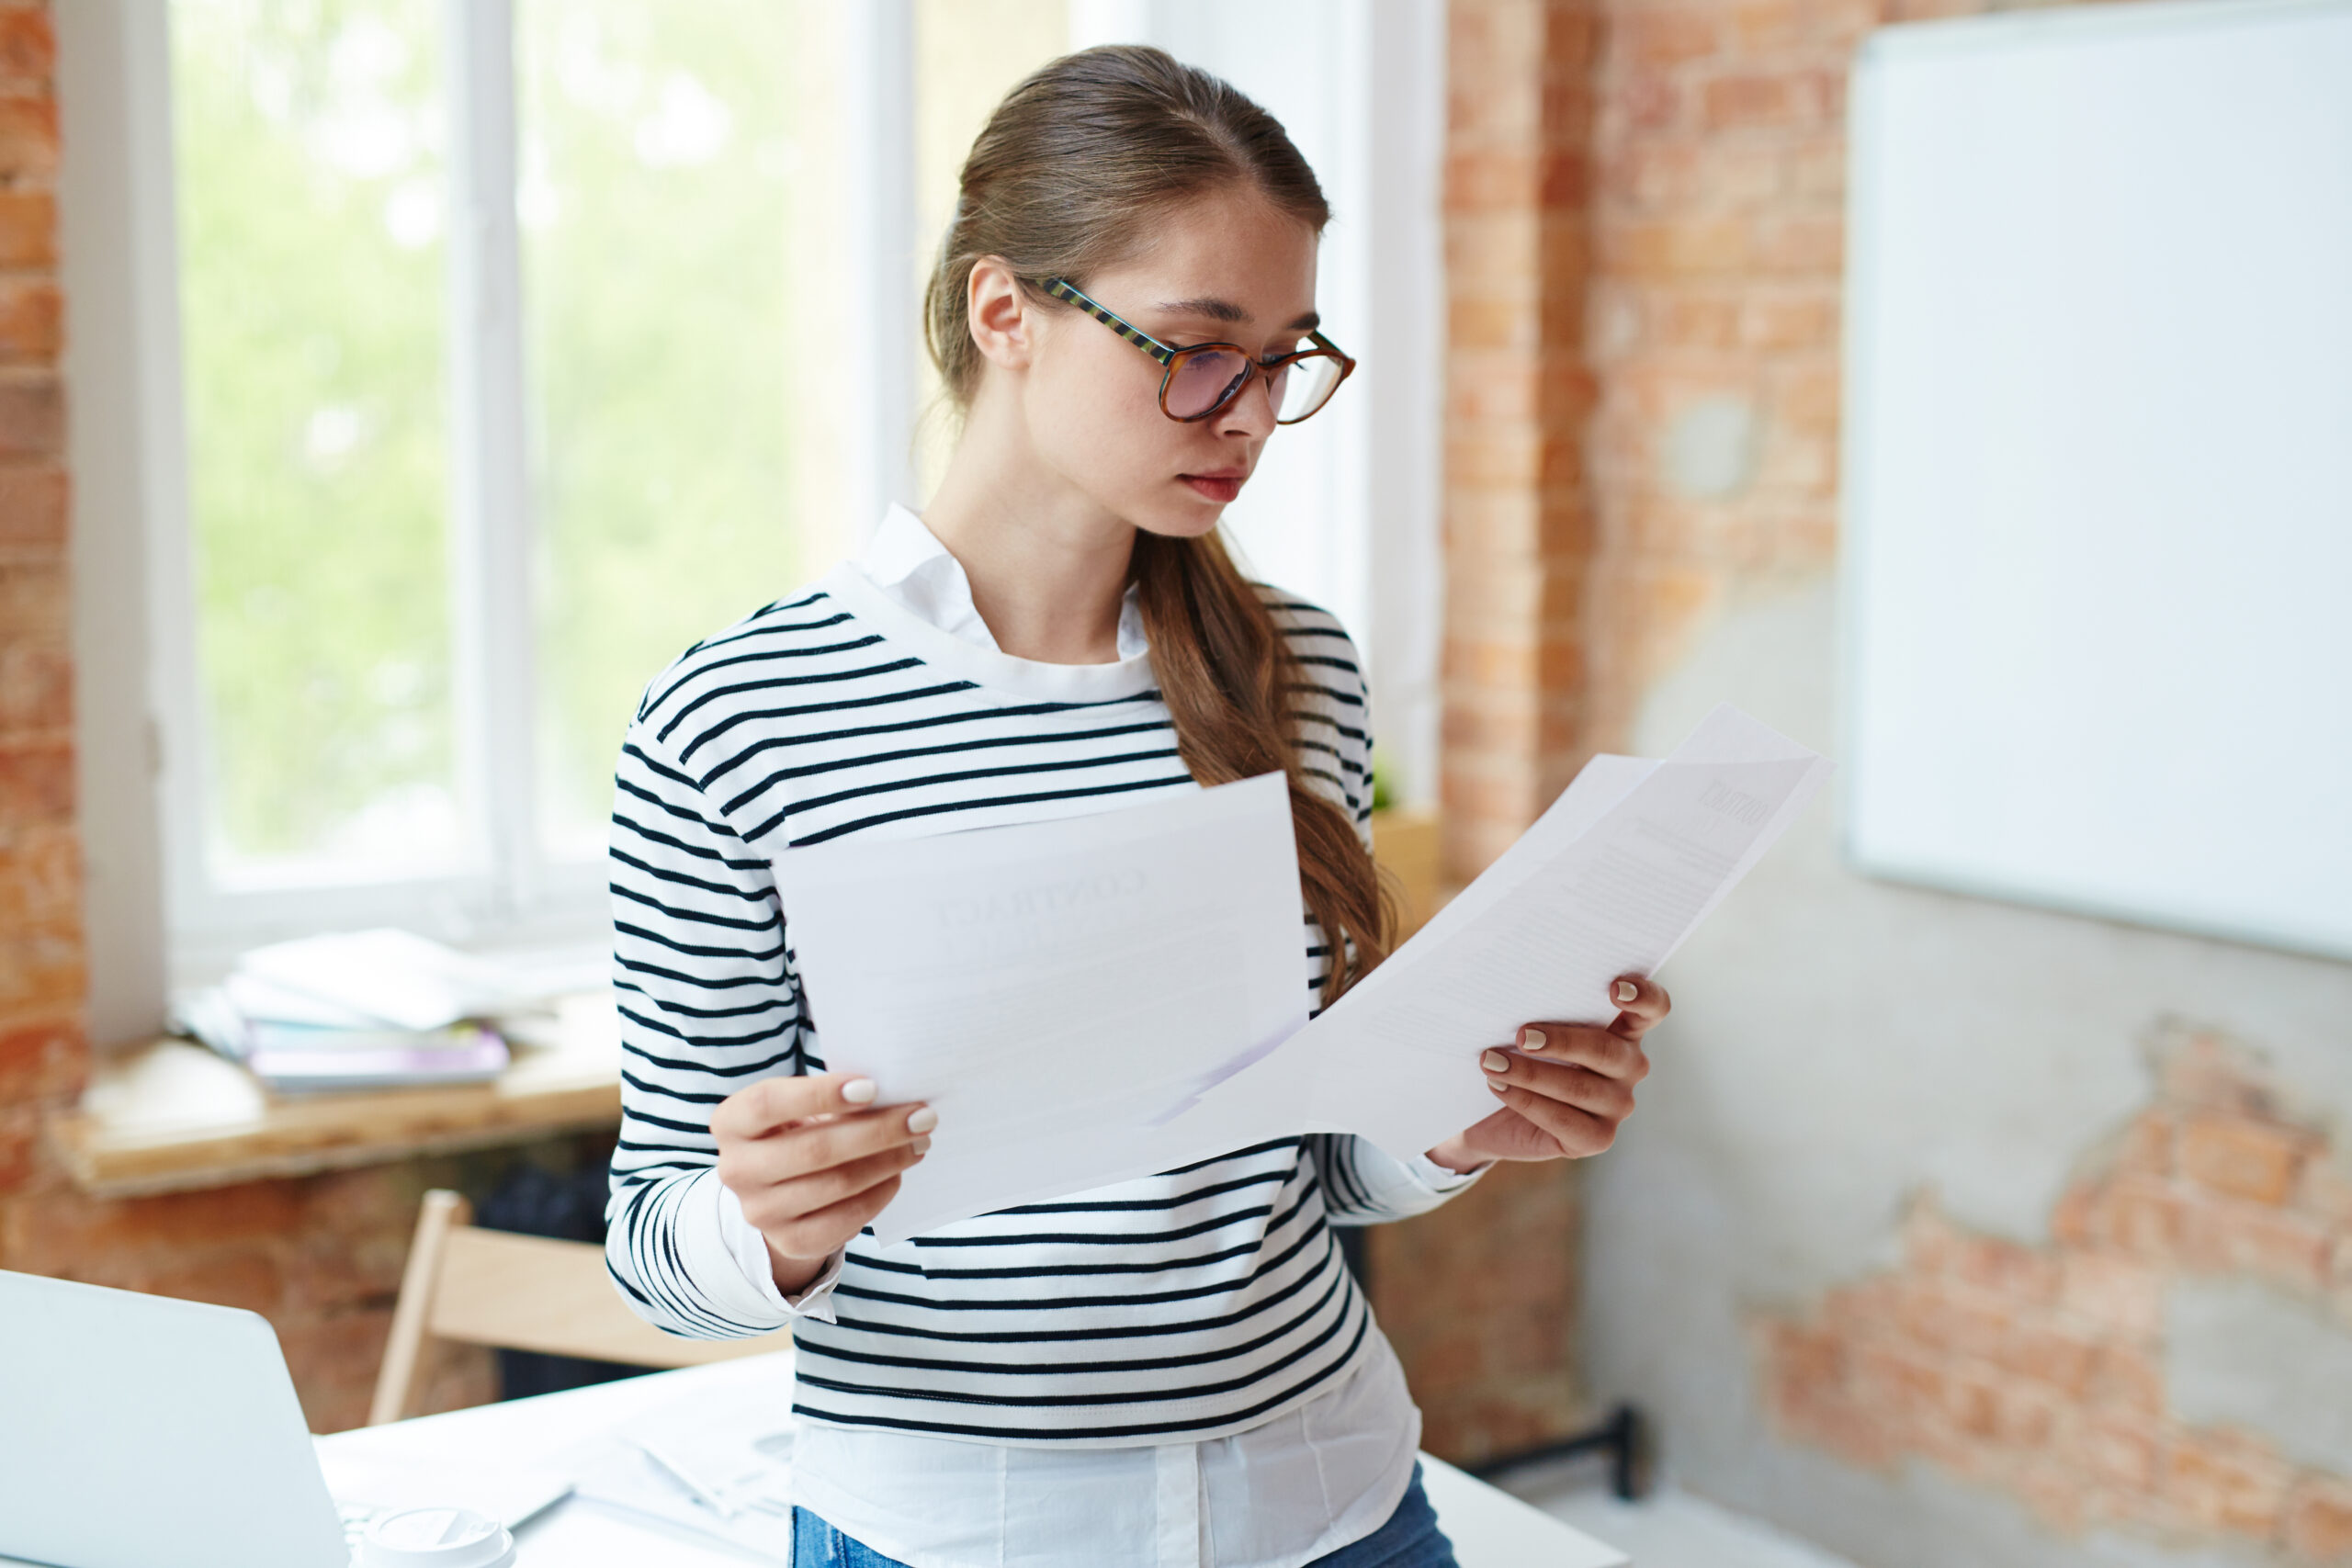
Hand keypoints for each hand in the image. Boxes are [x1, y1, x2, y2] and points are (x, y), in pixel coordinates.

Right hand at [711, 1072, 934, 1294]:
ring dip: (888, 1161)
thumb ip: (834, 1096)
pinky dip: (880, 1193)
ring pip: (836, 1185)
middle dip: (877, 1131)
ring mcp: (760, 1212)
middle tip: (922, 1116)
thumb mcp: (798, 1106)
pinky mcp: (790, 1241)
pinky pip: (846, 1219)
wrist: (777, 1189)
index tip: (872, 1087)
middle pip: (813, 1149)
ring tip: (919, 1142)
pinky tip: (898, 1174)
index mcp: (731, 1123)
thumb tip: (894, 1095)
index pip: (769, 1104)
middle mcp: (736, 1170)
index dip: (821, 1094)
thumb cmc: (796, 1129)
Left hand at [1425, 975, 1667, 1169]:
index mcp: (1623, 1030)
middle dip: (1562, 1041)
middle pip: (1607, 1050)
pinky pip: (1563, 1119)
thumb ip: (1538, 1011)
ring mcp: (1617, 1105)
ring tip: (1491, 1062)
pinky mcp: (1597, 1138)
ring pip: (1579, 1087)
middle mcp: (1629, 1067)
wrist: (1491, 1114)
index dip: (1642, 996)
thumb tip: (1514, 995)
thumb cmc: (1516, 1056)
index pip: (1653, 1009)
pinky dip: (1526, 1100)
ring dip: (1530, 1073)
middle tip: (1522, 1035)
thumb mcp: (1530, 1030)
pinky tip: (1498, 1087)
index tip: (1613, 988)